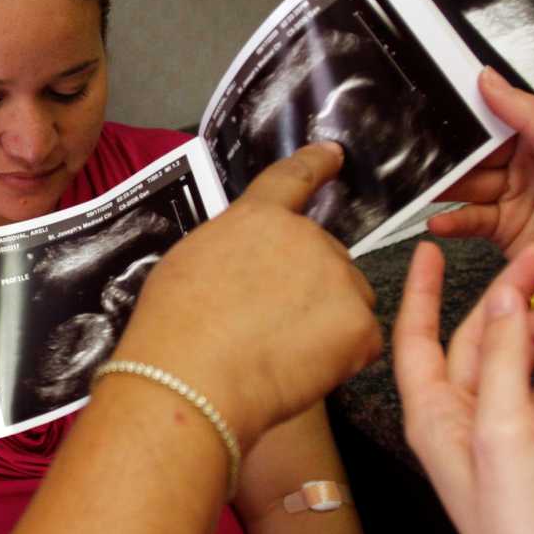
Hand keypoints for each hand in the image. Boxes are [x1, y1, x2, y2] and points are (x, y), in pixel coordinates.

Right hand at [118, 143, 381, 446]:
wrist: (191, 380)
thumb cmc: (173, 329)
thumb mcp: (189, 263)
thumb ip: (233, 250)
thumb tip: (251, 264)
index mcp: (257, 218)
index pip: (293, 179)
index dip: (316, 163)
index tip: (334, 153)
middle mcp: (305, 237)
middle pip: (325, 258)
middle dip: (309, 288)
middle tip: (269, 326)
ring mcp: (338, 279)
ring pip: (348, 299)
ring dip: (328, 322)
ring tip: (279, 353)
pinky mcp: (359, 325)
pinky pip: (360, 342)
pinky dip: (339, 360)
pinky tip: (298, 371)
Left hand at [394, 242, 533, 533]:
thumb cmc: (519, 531)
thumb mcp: (504, 427)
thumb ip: (503, 358)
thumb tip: (504, 299)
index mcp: (429, 417)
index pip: (414, 337)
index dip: (420, 290)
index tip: (429, 247)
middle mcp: (457, 424)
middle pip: (472, 341)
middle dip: (502, 298)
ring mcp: (498, 438)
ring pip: (511, 362)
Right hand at [431, 68, 533, 361]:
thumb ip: (533, 116)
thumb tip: (490, 80)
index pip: (510, 105)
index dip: (476, 104)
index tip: (440, 101)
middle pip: (481, 143)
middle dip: (453, 148)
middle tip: (419, 149)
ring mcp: (519, 192)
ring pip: (469, 180)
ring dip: (447, 185)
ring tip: (422, 186)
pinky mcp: (504, 227)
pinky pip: (470, 216)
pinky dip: (452, 219)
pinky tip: (438, 222)